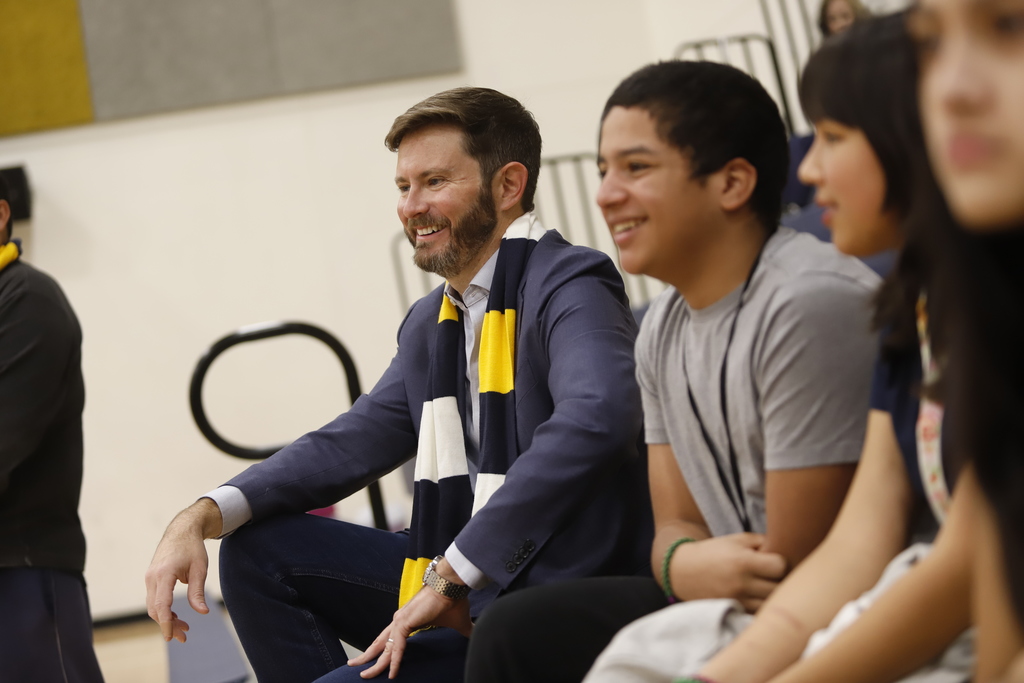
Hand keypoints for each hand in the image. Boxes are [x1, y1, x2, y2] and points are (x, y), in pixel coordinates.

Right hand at [144, 499, 220, 641]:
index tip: (171, 636)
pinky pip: (154, 599)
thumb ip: (198, 591)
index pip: (161, 604)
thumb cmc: (192, 548)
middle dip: (168, 624)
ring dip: (165, 619)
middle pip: (155, 609)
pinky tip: (175, 616)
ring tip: (184, 627)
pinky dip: (163, 610)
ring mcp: (149, 577)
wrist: (181, 530)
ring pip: (153, 606)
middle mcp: (152, 576)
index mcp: (164, 573)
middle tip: (185, 635)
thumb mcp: (200, 569)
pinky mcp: (151, 578)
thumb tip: (202, 612)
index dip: (165, 623)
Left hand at [348, 578, 471, 678]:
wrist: (452, 586)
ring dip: (375, 663)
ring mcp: (400, 621)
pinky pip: (396, 647)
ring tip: (364, 674)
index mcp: (407, 621)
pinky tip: (392, 673)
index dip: (383, 652)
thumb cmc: (454, 602)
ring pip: (383, 647)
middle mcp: (400, 620)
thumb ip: (464, 632)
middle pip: (379, 643)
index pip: (390, 640)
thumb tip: (476, 636)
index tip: (376, 663)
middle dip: (367, 657)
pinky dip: (393, 660)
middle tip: (355, 668)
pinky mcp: (404, 622)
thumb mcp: (458, 624)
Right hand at [670, 533, 786, 611]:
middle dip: (780, 580)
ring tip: (766, 585)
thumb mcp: (736, 540)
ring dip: (773, 595)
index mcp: (743, 561)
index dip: (780, 562)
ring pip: (771, 603)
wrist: (683, 571)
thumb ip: (762, 542)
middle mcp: (741, 583)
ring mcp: (738, 600)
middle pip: (779, 587)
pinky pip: (759, 612)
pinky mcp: (734, 611)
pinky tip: (756, 596)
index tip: (773, 560)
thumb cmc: (713, 552)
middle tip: (773, 574)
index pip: (780, 566)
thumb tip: (787, 548)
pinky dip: (762, 605)